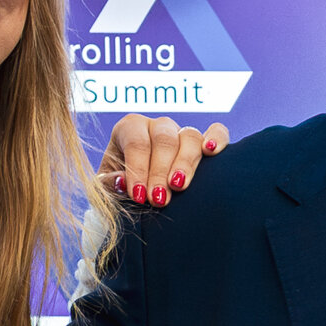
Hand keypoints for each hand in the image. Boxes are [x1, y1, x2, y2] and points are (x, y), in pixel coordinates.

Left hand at [102, 118, 226, 209]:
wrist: (142, 198)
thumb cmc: (122, 191)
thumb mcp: (107, 189)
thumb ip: (109, 185)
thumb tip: (122, 181)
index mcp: (130, 129)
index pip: (136, 143)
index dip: (138, 169)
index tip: (138, 196)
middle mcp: (157, 126)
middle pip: (164, 140)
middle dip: (160, 171)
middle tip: (158, 199)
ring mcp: (182, 133)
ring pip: (190, 137)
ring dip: (186, 163)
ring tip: (180, 185)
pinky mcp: (204, 143)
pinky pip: (217, 132)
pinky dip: (217, 139)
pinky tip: (212, 151)